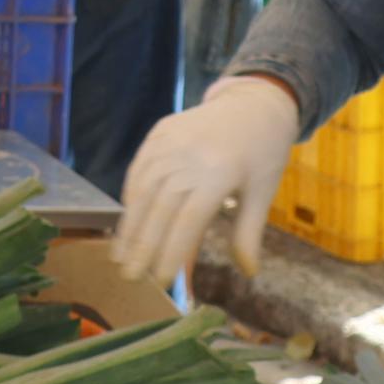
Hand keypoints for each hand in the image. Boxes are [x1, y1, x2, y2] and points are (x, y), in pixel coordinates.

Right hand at [112, 77, 303, 284]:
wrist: (254, 102)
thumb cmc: (262, 154)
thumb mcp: (262, 193)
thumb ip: (248, 233)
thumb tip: (249, 272)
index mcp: (221, 173)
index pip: (189, 220)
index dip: (172, 251)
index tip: (162, 280)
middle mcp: (190, 156)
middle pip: (160, 209)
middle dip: (144, 247)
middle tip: (131, 277)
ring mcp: (170, 142)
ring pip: (143, 190)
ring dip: (130, 227)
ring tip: (121, 257)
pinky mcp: (159, 133)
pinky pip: (138, 170)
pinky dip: (130, 198)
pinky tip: (127, 223)